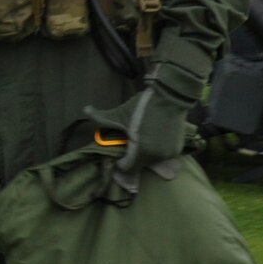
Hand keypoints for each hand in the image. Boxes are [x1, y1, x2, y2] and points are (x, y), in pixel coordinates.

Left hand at [82, 55, 206, 175]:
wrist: (172, 95)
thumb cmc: (144, 105)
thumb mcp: (121, 113)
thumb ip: (102, 118)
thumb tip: (85, 110)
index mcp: (142, 151)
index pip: (128, 168)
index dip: (121, 163)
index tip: (118, 154)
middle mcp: (157, 157)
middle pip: (140, 163)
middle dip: (133, 156)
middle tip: (130, 141)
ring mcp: (169, 154)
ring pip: (152, 160)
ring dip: (145, 153)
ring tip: (142, 137)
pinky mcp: (177, 149)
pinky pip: (162, 154)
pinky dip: (156, 149)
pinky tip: (153, 137)